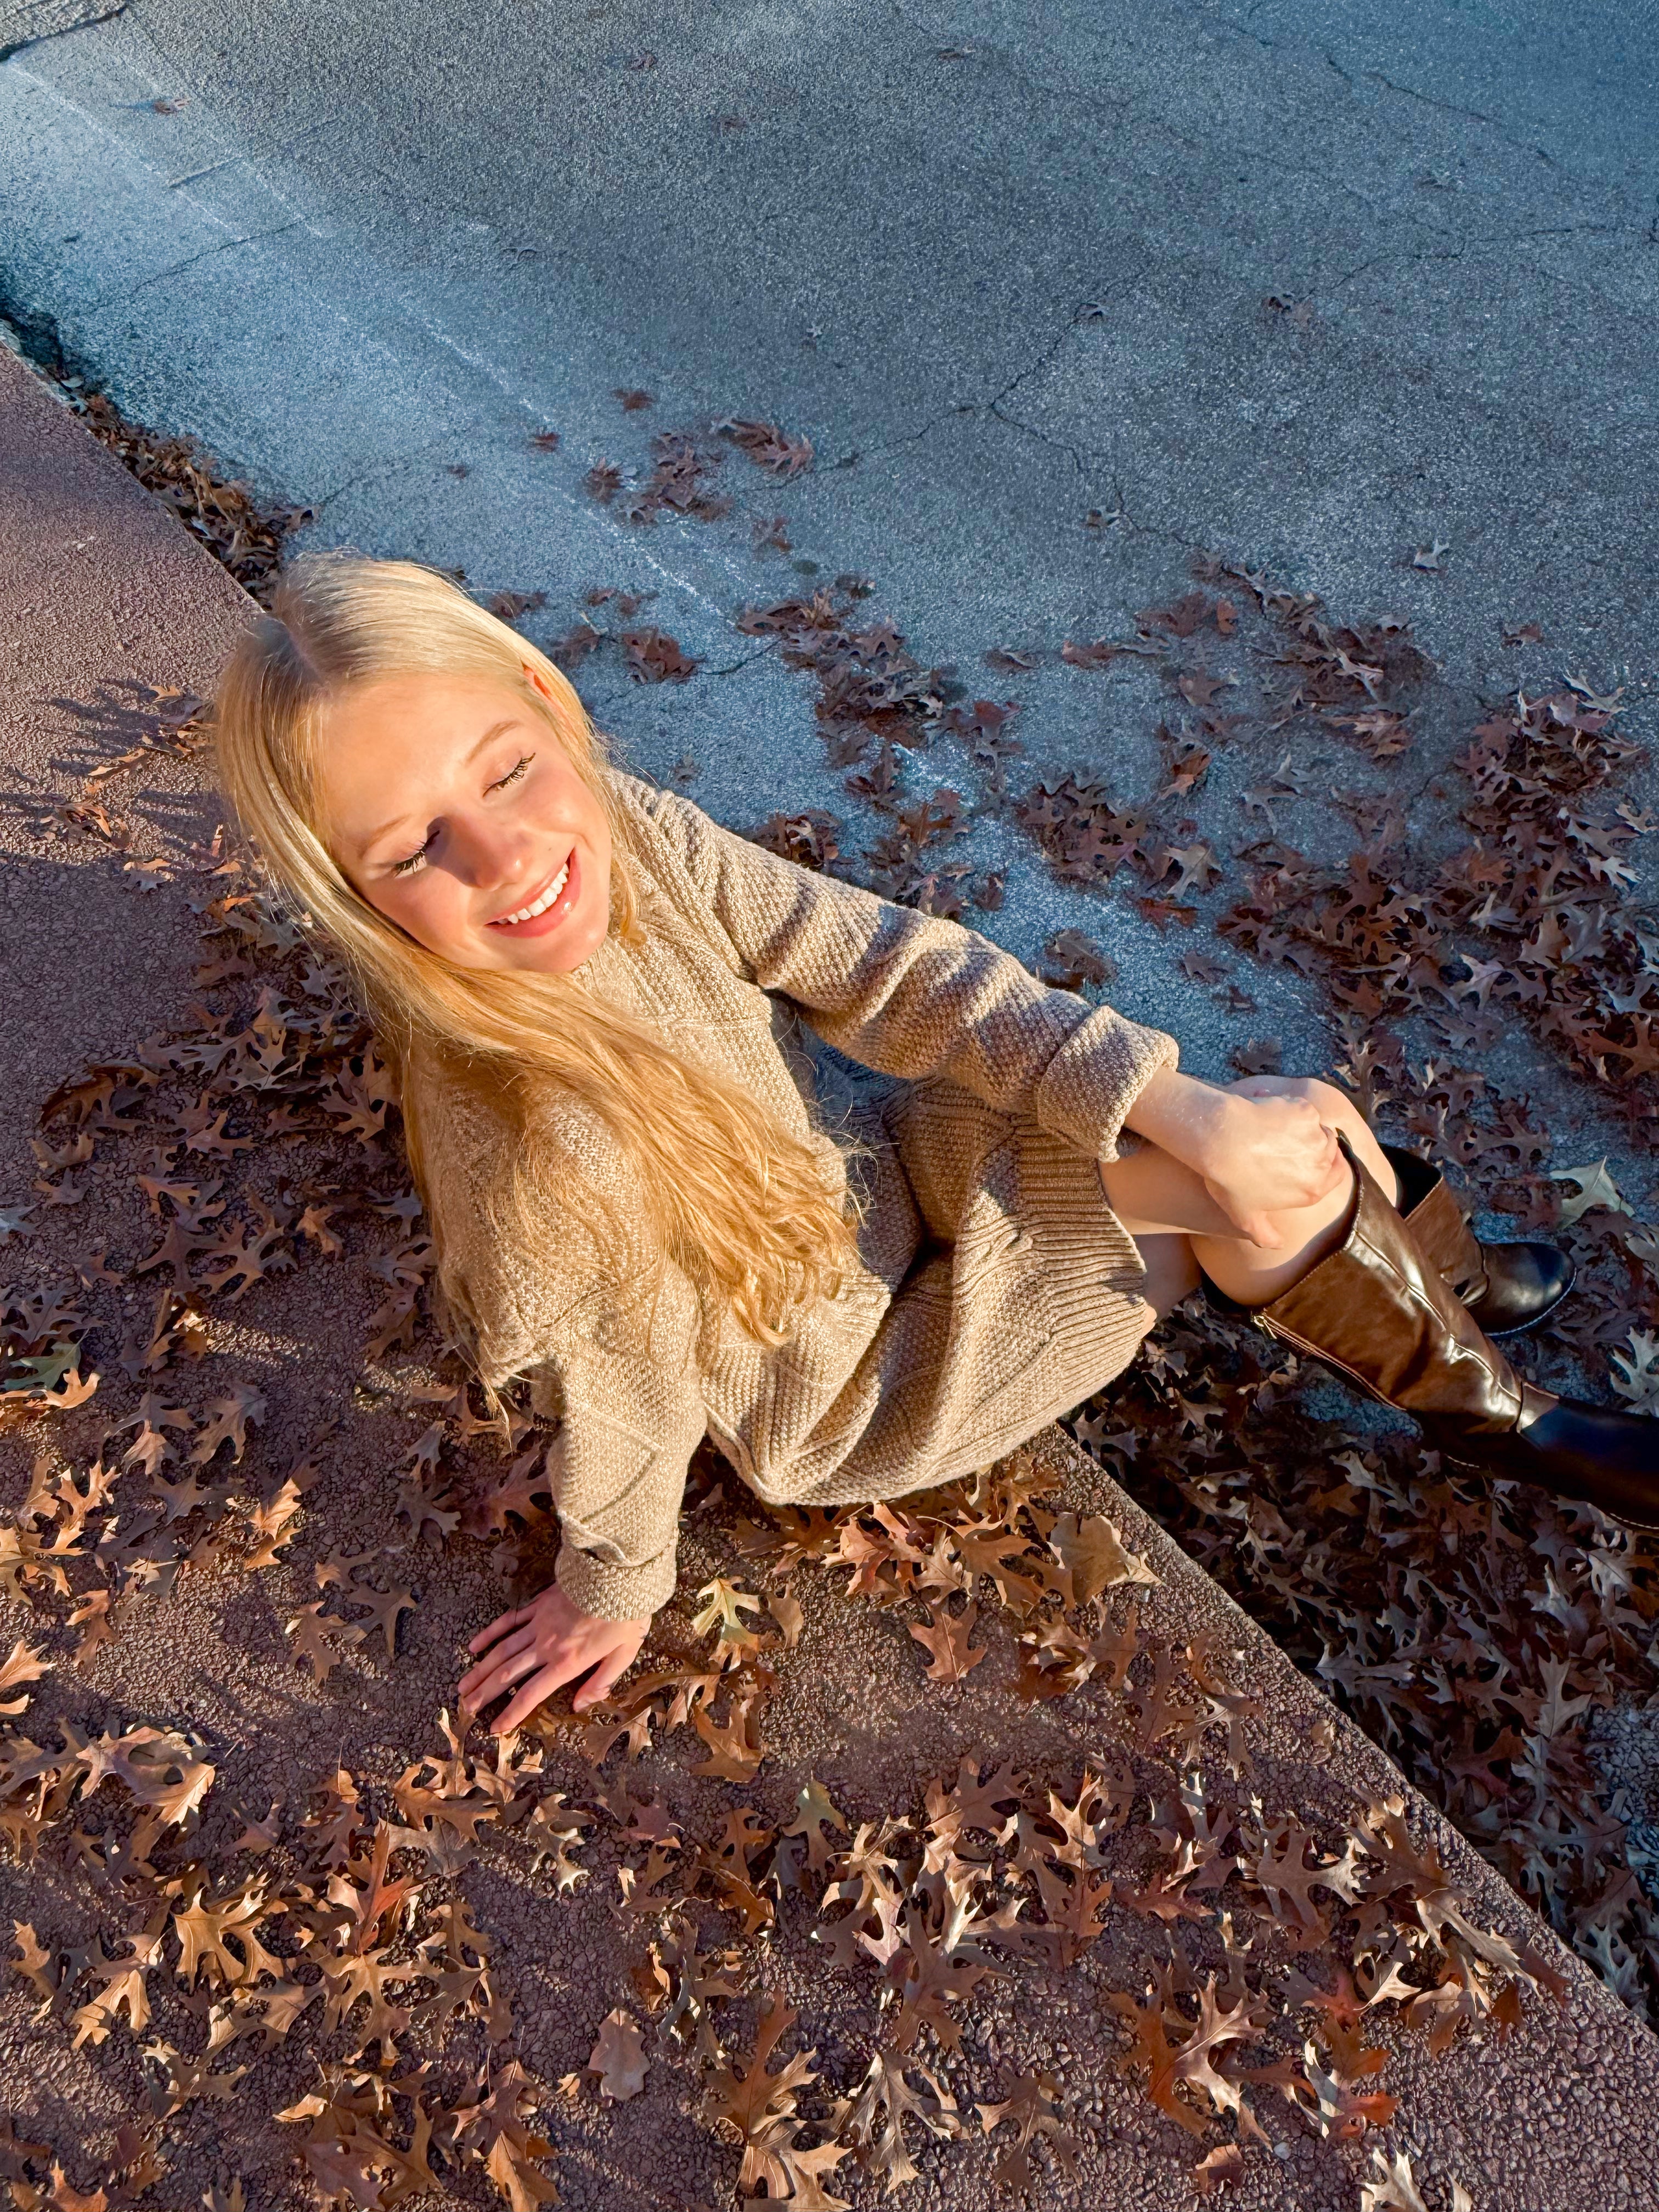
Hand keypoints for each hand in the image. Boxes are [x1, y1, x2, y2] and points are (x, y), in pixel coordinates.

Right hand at [458, 1581, 649, 1734]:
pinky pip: (509, 1620)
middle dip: (484, 1693)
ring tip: (463, 1687)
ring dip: (481, 1669)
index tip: (493, 1727)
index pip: (530, 1694)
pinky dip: (490, 1633)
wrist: (620, 1574)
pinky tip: (474, 1645)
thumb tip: (577, 1706)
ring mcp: (540, 1623)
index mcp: (567, 1662)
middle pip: (508, 1674)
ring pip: (502, 1650)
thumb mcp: (624, 1655)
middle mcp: (547, 1646)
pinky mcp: (539, 1604)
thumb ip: (600, 1683)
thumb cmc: (626, 1616)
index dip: (510, 1714)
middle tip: (465, 1708)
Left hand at [1197, 1084, 1350, 1247]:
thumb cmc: (1230, 1180)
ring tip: (1272, 1126)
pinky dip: (1287, 1107)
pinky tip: (1266, 1110)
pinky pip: (1302, 1108)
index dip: (1328, 1166)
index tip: (1313, 1158)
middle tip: (1286, 1142)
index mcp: (1313, 1189)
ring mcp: (1315, 1134)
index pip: (1338, 1175)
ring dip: (1301, 1126)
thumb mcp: (1244, 1217)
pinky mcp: (1305, 1110)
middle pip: (1329, 1148)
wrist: (1221, 1141)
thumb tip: (1277, 1246)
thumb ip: (1265, 1235)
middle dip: (1312, 1145)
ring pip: (1317, 1126)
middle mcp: (1322, 1162)